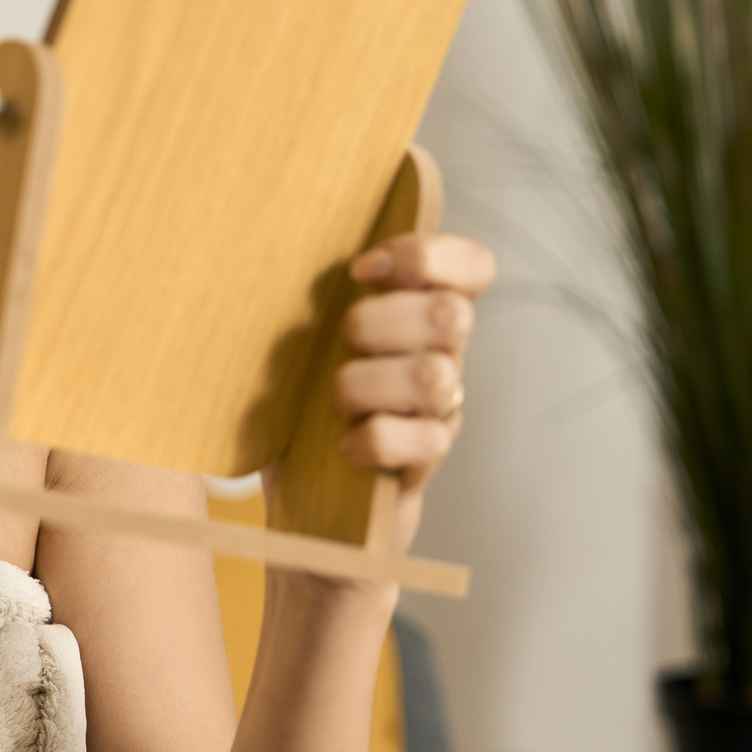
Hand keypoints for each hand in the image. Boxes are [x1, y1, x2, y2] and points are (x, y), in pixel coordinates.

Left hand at [329, 232, 495, 552]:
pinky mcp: (424, 465)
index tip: (361, 269)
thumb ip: (325, 298)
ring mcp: (439, 414)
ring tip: (335, 400)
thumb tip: (278, 246)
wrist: (311, 505)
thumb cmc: (305, 408)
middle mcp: (444, 360)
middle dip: (380, 320)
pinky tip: (344, 444)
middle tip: (340, 341)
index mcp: (421, 317)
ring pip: (437, 377)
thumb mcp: (312, 341)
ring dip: (369, 382)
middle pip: (452, 316)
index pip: (474, 267)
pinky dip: (375, 438)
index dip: (428, 255)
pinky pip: (423, 442)